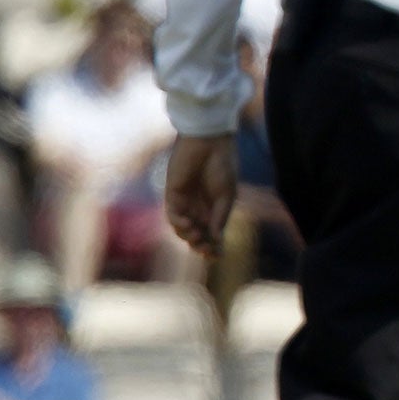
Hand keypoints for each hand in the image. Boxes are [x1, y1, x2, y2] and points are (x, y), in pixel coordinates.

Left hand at [164, 133, 237, 257]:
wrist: (209, 143)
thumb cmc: (222, 166)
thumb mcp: (226, 196)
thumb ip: (219, 217)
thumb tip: (217, 240)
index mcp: (214, 207)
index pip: (211, 233)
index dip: (213, 246)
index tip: (217, 256)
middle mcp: (198, 206)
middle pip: (196, 234)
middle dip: (200, 245)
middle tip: (206, 251)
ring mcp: (184, 201)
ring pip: (182, 228)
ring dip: (189, 236)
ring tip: (197, 236)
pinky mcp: (172, 194)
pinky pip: (172, 215)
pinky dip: (179, 223)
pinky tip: (188, 224)